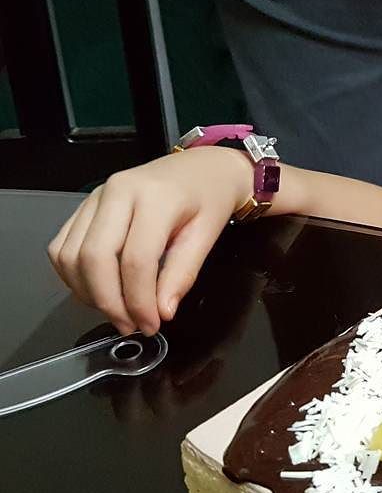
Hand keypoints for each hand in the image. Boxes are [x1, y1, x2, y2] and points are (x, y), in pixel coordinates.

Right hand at [47, 147, 253, 336]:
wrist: (202, 168)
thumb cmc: (209, 197)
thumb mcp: (208, 234)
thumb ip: (183, 273)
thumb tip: (162, 312)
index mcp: (155, 197)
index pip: (136, 259)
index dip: (139, 301)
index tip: (151, 325)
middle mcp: (118, 192)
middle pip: (95, 258)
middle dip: (109, 302)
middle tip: (130, 325)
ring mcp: (96, 196)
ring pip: (70, 255)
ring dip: (88, 293)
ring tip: (117, 311)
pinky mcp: (85, 204)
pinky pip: (62, 246)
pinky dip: (73, 276)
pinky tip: (98, 290)